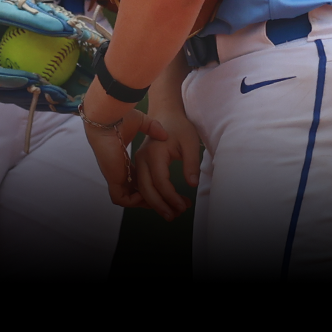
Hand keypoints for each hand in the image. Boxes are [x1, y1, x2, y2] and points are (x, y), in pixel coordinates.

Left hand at [83, 105, 167, 208]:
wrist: (107, 118)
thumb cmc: (120, 118)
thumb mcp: (141, 122)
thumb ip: (153, 128)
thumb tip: (164, 135)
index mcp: (124, 161)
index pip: (136, 179)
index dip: (149, 183)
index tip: (164, 186)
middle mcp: (119, 171)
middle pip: (134, 191)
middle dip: (149, 198)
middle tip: (167, 200)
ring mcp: (115, 176)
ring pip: (128, 198)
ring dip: (143, 203)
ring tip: (161, 201)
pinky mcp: (112, 178)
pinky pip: (121, 199)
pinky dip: (133, 202)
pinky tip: (147, 196)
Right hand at [132, 105, 199, 220]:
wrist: (166, 115)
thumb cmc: (180, 127)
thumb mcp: (190, 141)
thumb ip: (192, 163)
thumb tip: (192, 184)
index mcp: (154, 153)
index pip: (160, 181)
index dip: (171, 197)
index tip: (184, 205)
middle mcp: (142, 158)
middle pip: (146, 189)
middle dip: (160, 206)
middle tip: (174, 216)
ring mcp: (138, 162)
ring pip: (142, 189)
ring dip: (156, 203)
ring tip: (173, 213)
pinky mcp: (139, 165)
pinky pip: (142, 184)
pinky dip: (152, 195)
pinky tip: (166, 201)